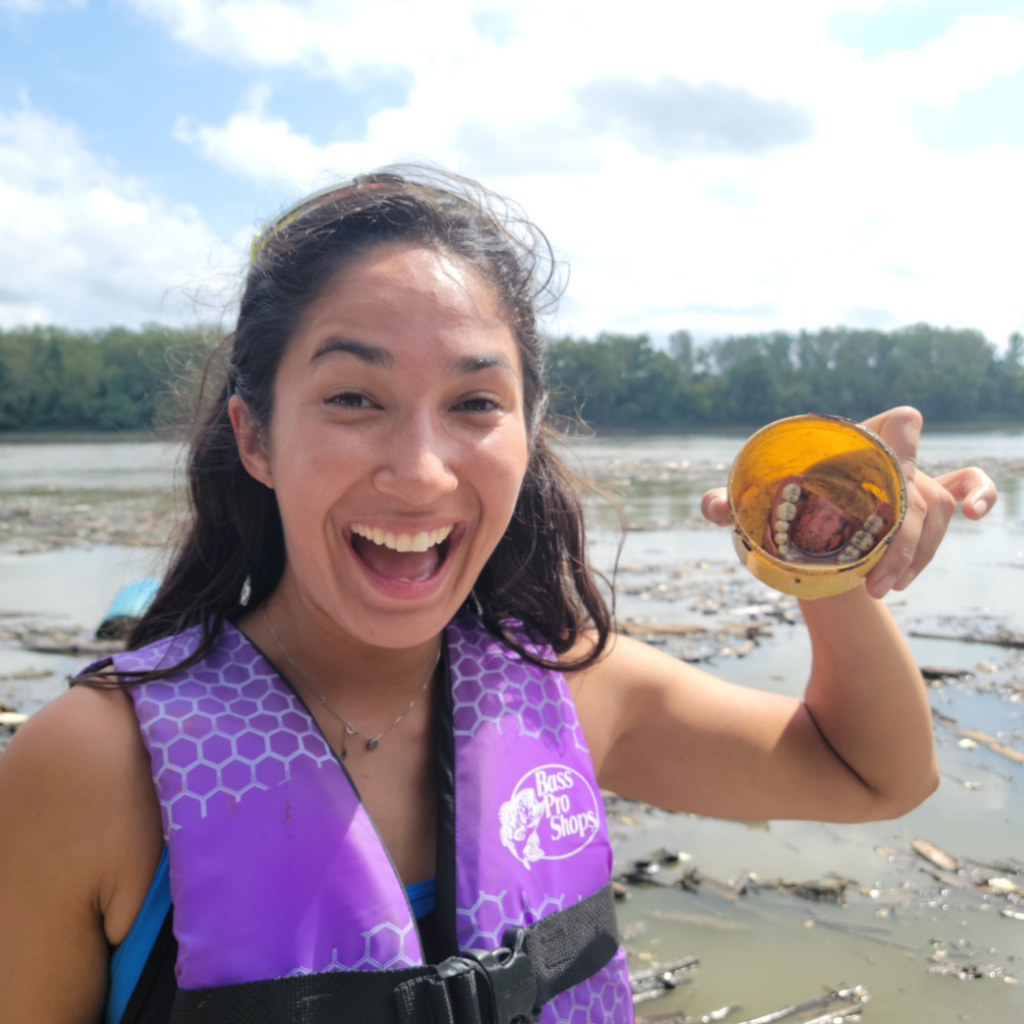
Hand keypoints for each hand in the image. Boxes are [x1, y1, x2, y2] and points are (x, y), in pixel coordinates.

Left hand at [700, 407, 997, 598]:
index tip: (888, 481)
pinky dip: (981, 494)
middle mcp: (889, 457)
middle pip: (918, 487)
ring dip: (917, 553)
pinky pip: (967, 484)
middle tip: (873, 582)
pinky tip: (977, 515)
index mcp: (852, 443)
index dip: (903, 443)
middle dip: (901, 539)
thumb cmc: (777, 504)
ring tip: (884, 588)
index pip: (898, 422)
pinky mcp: (927, 499)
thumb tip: (708, 506)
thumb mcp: (750, 507)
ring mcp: (912, 477)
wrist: (804, 520)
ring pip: (935, 509)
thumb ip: (728, 502)